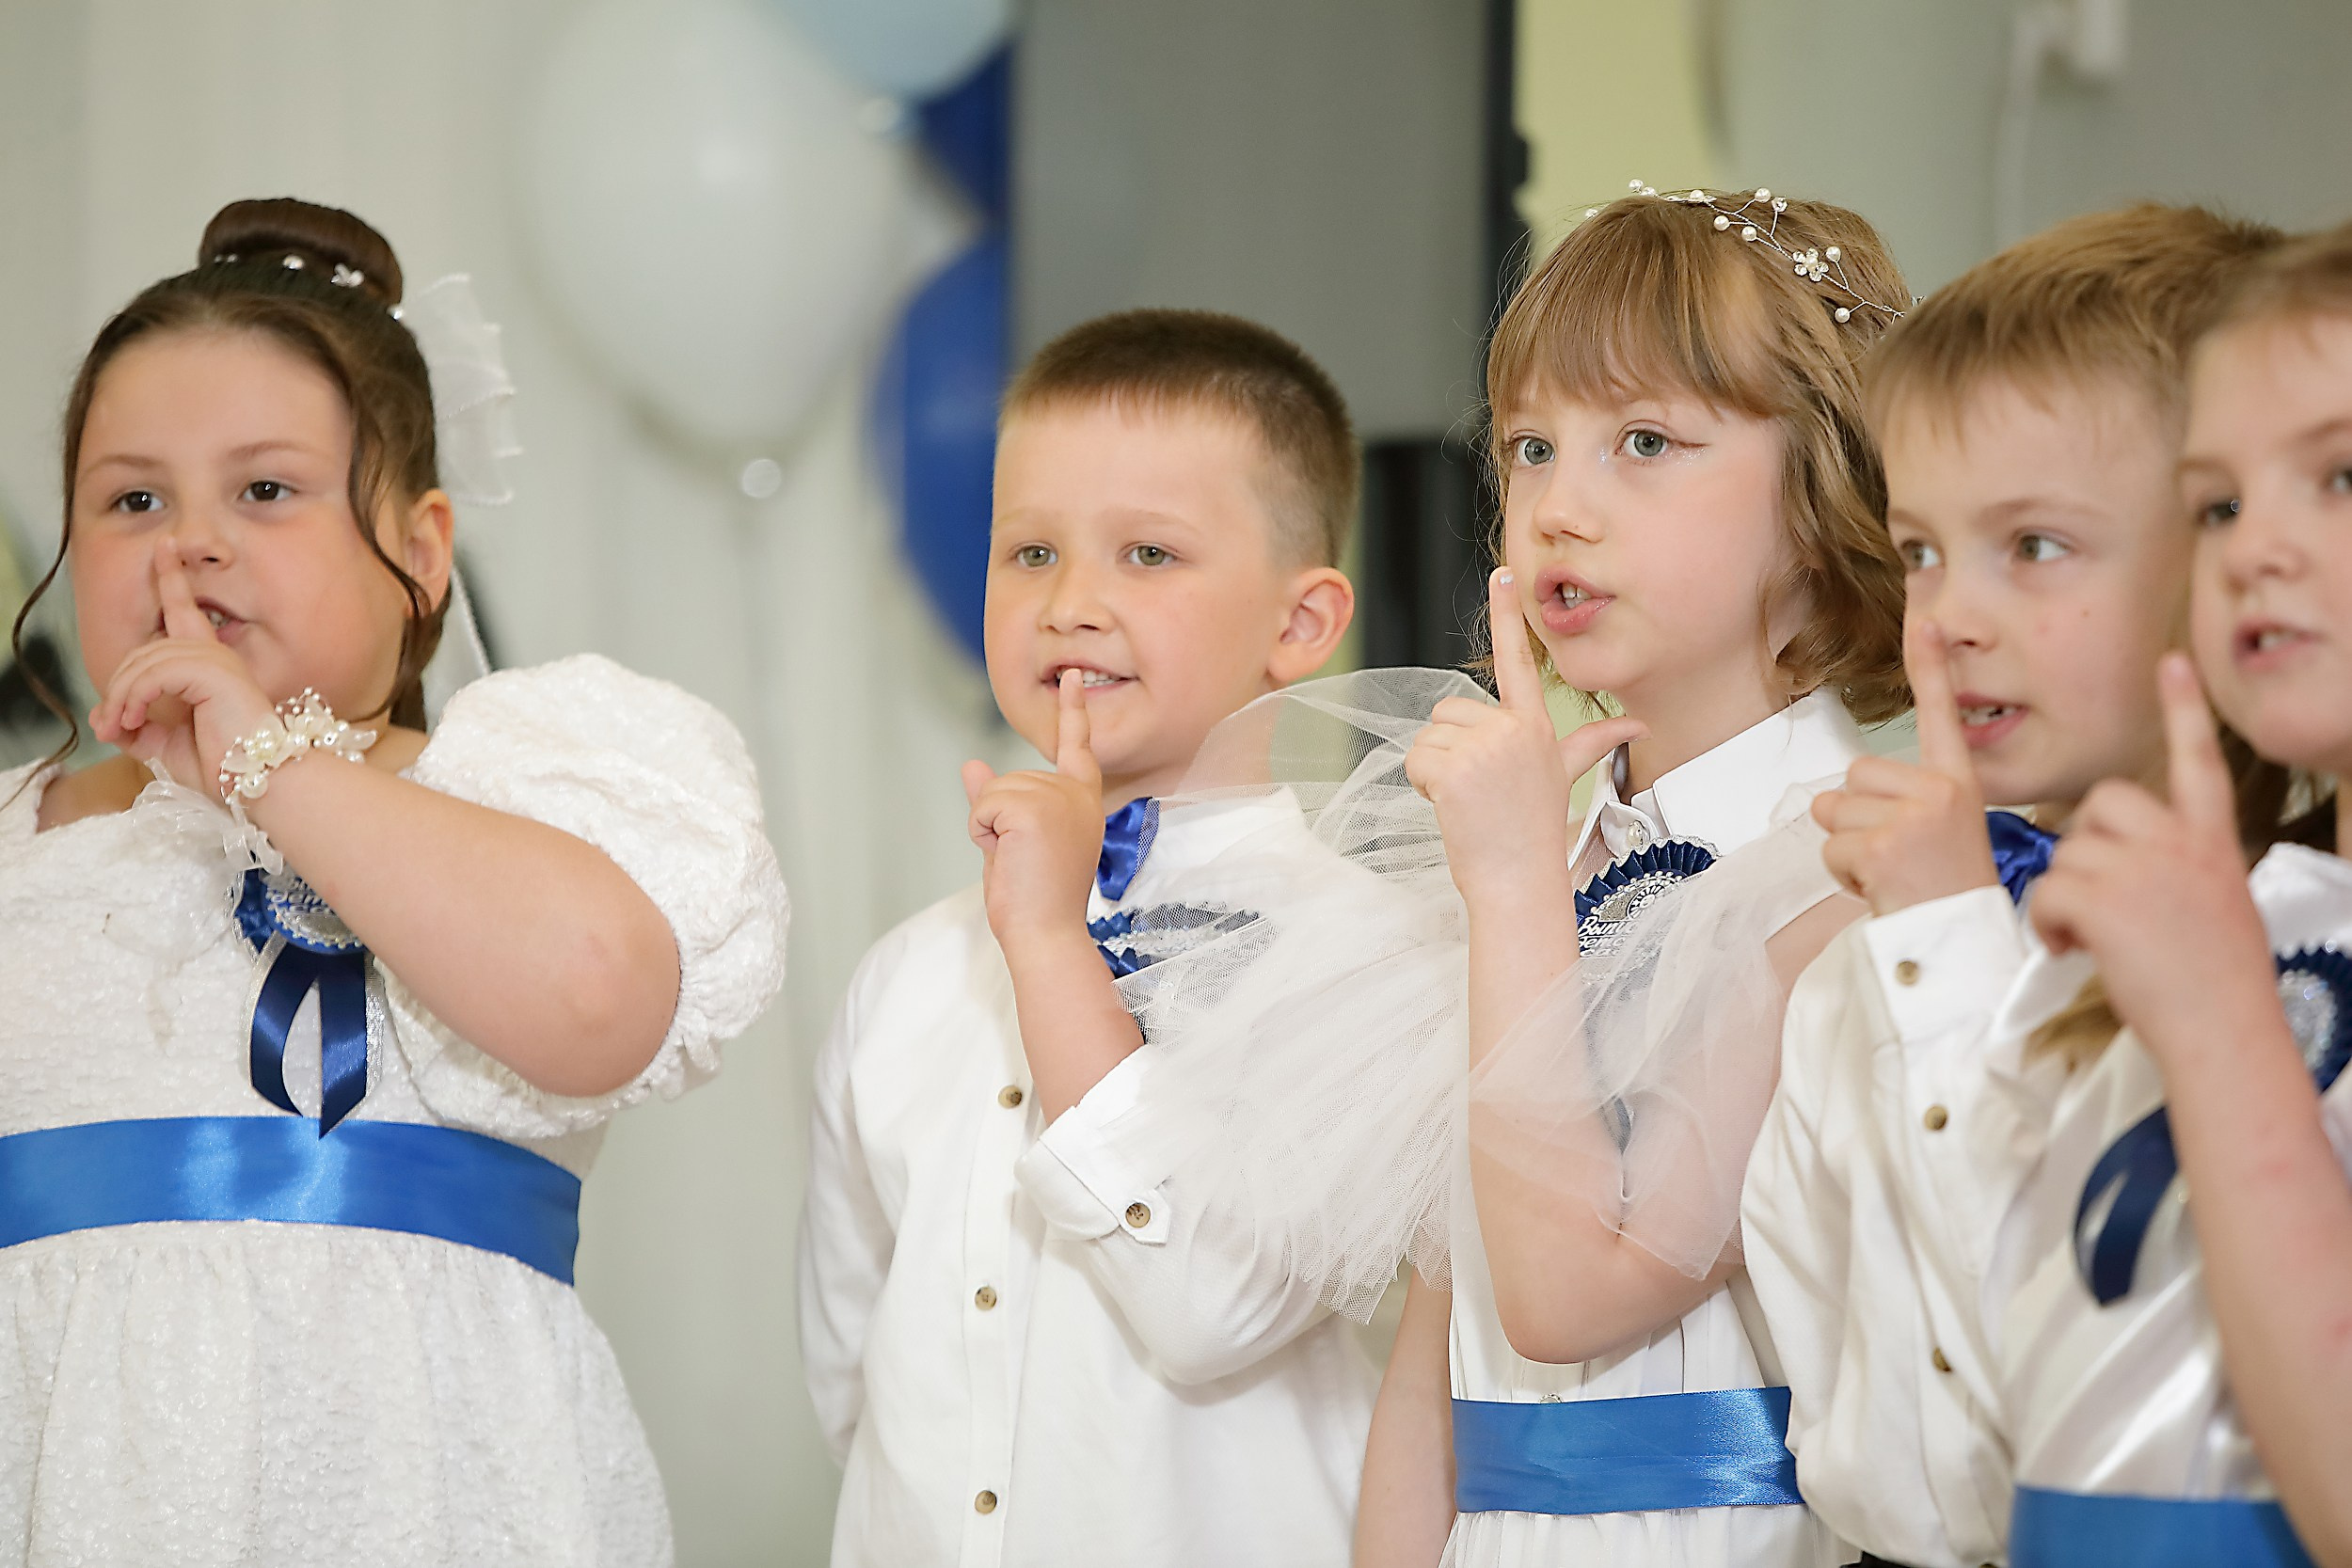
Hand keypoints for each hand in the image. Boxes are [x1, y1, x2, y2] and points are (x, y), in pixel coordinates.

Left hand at [89, 537, 276, 793]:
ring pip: (144, 661)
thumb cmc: (223, 768)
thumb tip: (103, 718)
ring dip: (121, 696)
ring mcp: (216, 660)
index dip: (173, 577)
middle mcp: (215, 654)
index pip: (185, 611)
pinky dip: (134, 696)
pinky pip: (155, 673)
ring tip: (120, 727)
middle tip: (110, 725)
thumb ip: (137, 726)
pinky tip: (133, 719)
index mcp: (209, 664)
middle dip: (117, 685)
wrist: (260, 783)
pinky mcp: (213, 672)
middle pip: (144, 649)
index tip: (164, 546)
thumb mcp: (166, 745)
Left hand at [962, 669, 1108, 954]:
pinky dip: (982, 832)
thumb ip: (999, 803)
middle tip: (1022, 860)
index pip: (1076, 747)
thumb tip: (971, 766)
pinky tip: (1009, 856)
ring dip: (989, 828)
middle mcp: (1076, 794)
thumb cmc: (1035, 899)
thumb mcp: (1014, 842)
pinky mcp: (1034, 807)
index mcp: (1082, 801)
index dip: (1073, 710)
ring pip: (993, 791)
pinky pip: (984, 805)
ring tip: (1018, 860)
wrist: (1045, 932)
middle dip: (997, 819)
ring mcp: (1058, 797)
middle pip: (1008, 779)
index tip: (1070, 676)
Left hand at [1405, 568, 1642, 905]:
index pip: (1518, 660)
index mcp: (1535, 725)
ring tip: (1469, 800)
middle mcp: (1511, 729)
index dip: (1508, 615)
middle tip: (1480, 789)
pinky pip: (1416, 760)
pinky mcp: (1451, 770)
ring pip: (1428, 737)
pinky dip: (1423, 786)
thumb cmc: (1534, 831)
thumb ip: (1593, 744)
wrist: (1518, 882)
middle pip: (1448, 711)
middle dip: (1451, 748)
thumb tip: (1640, 725)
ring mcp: (1482, 748)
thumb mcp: (1565, 776)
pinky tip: (1452, 808)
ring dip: (1436, 770)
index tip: (1501, 573)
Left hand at [1813, 617, 1998, 914]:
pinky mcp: (1883, 846)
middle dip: (1857, 818)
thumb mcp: (1942, 834)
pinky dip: (1844, 874)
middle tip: (1898, 856)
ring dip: (1848, 848)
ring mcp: (1911, 817)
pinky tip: (1882, 888)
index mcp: (1958, 784)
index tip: (1928, 621)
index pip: (1942, 717)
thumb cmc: (1948, 892)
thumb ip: (1905, 803)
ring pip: (1834, 813)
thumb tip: (1838, 796)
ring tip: (1892, 873)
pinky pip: (1830, 848)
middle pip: (1853, 777)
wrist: (1963, 945)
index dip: (1932, 667)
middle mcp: (1939, 791)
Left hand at [2029, 653, 2272, 1058]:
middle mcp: (2182, 844)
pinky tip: (2072, 951)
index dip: (2185, 710)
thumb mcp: (2216, 907)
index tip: (2173, 663)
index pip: (2200, 761)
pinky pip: (2048, 892)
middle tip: (2099, 901)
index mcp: (2214, 842)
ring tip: (2089, 941)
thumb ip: (2179, 871)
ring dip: (2063, 899)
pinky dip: (2048, 926)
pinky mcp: (2105, 898)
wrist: (2225, 1036)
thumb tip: (2131, 869)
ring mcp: (2144, 868)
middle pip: (2104, 803)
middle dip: (2086, 846)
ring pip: (2067, 854)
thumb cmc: (2216, 987)